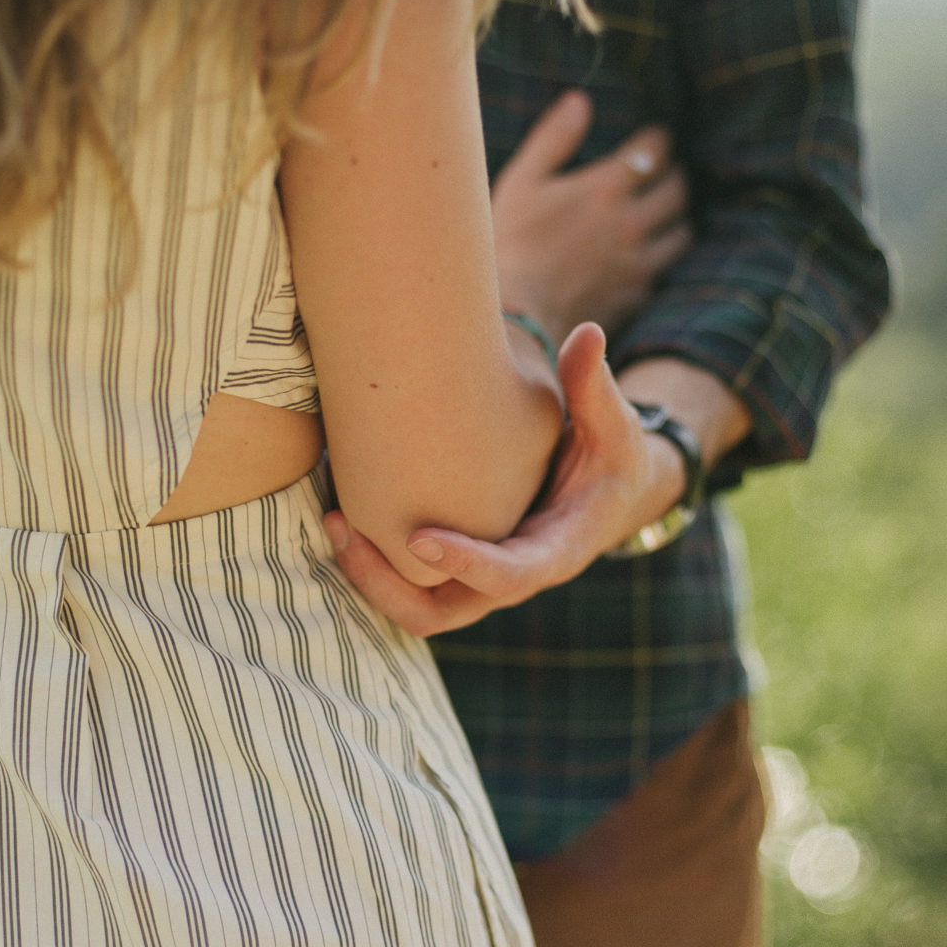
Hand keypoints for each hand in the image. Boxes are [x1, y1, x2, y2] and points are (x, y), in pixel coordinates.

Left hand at [324, 322, 681, 636]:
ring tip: (334, 520)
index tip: (418, 538)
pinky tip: (341, 512)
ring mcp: (480, 581)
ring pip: (416, 608)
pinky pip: (409, 589)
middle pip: (441, 612)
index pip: (510, 577)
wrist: (608, 495)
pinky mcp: (458, 571)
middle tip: (345, 526)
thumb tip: (588, 334)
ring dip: (369, 577)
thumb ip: (595, 386)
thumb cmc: (610, 457)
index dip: (465, 563)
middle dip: (387, 582)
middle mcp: (512, 578)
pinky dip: (373, 565)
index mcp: (555, 552)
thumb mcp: (612, 424)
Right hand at [492, 89, 690, 340]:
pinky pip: (663, 270)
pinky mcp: (637, 294)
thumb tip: (579, 101)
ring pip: (681, 231)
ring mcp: (640, 261)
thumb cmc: (509, 244)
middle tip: (663, 173)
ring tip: (662, 213)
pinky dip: (658, 258)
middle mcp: (634, 221)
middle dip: (673, 175)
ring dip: (674, 218)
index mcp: (607, 186)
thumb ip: (554, 138)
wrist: (515, 315)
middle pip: (678, 189)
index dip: (658, 139)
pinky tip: (643, 256)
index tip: (655, 138)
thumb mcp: (522, 181)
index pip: (656, 149)